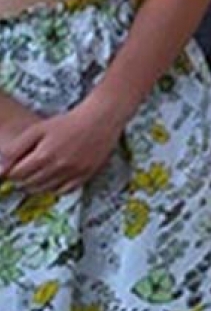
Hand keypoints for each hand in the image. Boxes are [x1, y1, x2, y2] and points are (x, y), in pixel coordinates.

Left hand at [3, 101, 122, 194]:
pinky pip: (63, 191)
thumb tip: (0, 170)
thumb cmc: (67, 122)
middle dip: (22, 178)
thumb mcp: (37, 130)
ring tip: (40, 171)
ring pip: (44, 190)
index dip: (12, 171)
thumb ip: (15, 149)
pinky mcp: (85, 176)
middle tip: (28, 167)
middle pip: (28, 185)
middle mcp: (59, 168)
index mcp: (44, 155)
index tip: (16, 165)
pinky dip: (55, 187)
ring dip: (36, 184)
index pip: (16, 175)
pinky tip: (55, 176)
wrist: (101, 119)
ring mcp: (73, 173)